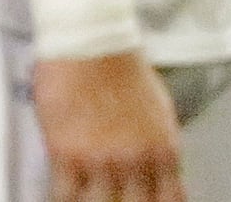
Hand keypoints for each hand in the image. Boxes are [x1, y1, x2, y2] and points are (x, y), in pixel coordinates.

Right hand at [31, 50, 185, 201]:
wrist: (93, 44)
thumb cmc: (127, 73)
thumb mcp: (159, 113)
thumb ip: (158, 150)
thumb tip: (159, 179)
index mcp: (166, 150)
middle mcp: (138, 161)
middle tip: (113, 199)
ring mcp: (102, 162)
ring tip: (90, 198)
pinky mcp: (67, 157)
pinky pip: (64, 200)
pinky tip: (66, 198)